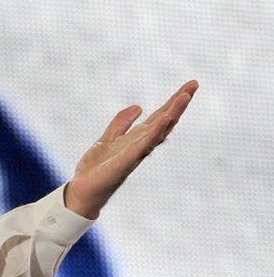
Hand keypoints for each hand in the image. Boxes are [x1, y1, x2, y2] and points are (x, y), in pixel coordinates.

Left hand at [65, 80, 197, 218]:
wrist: (82, 191)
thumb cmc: (96, 169)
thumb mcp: (108, 139)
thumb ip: (121, 124)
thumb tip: (139, 106)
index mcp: (137, 139)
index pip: (159, 117)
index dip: (173, 102)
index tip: (189, 85)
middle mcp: (141, 146)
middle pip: (164, 121)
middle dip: (179, 103)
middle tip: (194, 84)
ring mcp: (136, 153)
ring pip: (159, 130)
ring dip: (173, 113)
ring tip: (185, 96)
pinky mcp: (126, 161)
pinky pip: (144, 145)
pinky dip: (155, 132)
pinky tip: (165, 119)